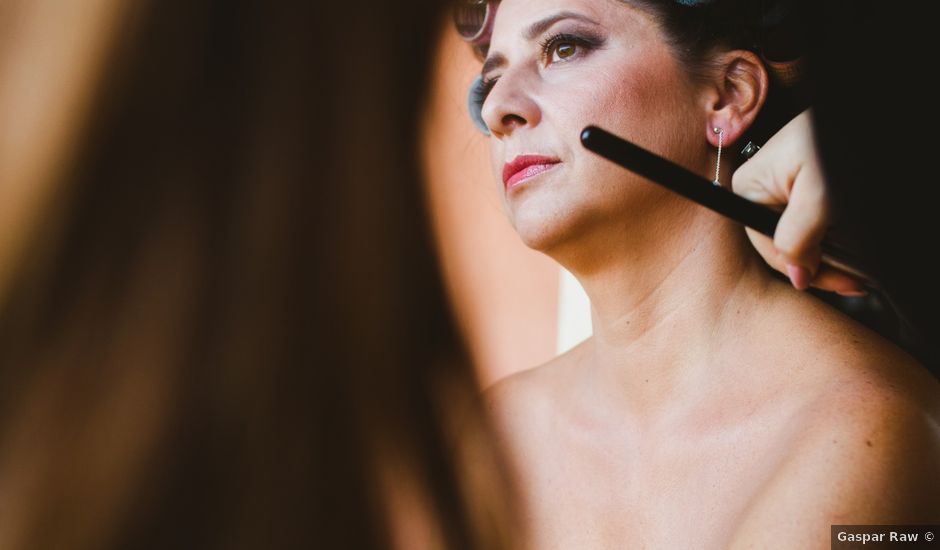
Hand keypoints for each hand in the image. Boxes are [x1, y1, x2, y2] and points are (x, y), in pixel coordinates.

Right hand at [731, 110, 866, 295]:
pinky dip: (829, 233)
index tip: (843, 282)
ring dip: (827, 252)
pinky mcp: (798, 182)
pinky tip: (845, 240)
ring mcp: (778, 185)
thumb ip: (798, 239)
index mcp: (748, 189)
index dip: (806, 269)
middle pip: (784, 243)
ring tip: (854, 263)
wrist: (861, 116)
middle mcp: (758, 189)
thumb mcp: (819, 195)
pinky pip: (807, 219)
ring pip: (798, 235)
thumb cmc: (833, 141)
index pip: (771, 247)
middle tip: (854, 279)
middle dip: (819, 263)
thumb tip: (796, 276)